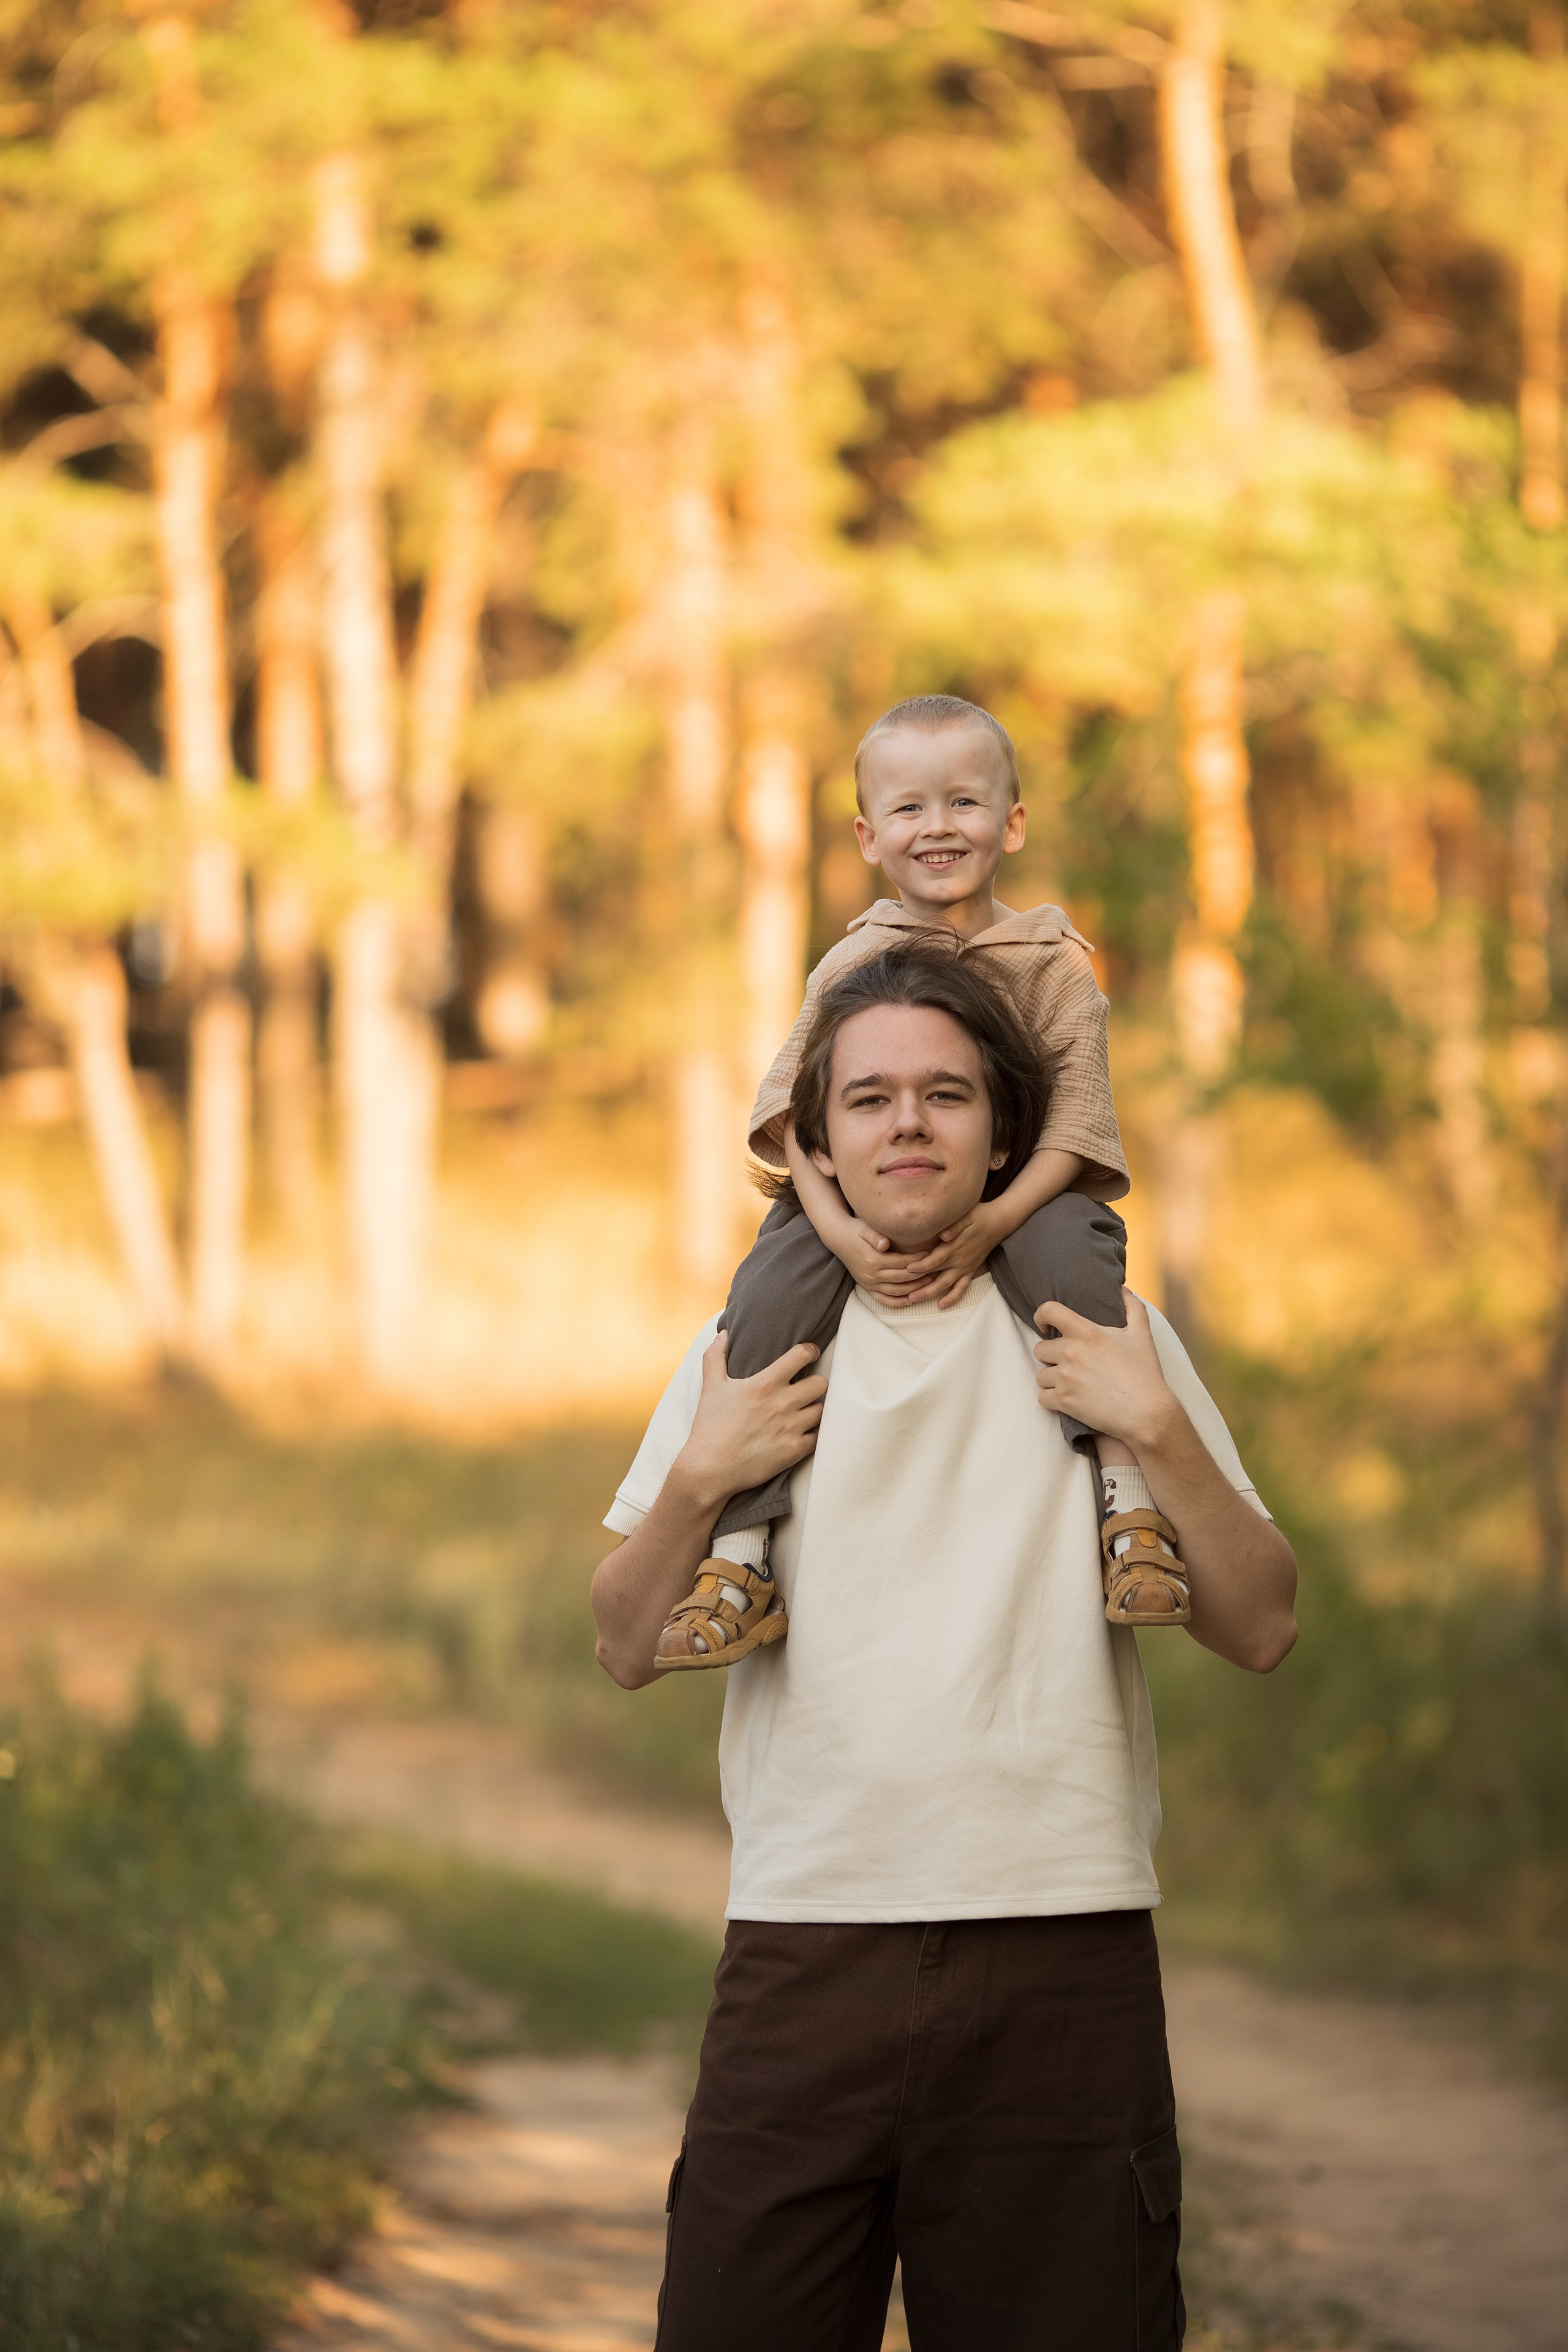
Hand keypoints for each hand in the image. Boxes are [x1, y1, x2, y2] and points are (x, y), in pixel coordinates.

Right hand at [674, 1331, 827, 1509]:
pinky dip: (812, 1434)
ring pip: (822, 1410)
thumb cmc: (710, 1426)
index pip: (801, 1355)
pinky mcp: (795, 1451)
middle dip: (815, 1383)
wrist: (709, 1469)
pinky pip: (818, 1437)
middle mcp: (783, 1403)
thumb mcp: (711, 1387)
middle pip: (821, 1383)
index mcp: (765, 1384)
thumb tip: (723, 1334)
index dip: (810, 1351)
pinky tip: (802, 1433)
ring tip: (805, 1411)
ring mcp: (791, 1428)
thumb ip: (716, 1356)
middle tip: (807, 1388)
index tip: (810, 1353)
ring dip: (814, 1409)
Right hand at [833, 1217, 930, 1303]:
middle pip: (902, 1278)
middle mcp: (871, 1274)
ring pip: (896, 1291)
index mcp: (873, 1259)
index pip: (901, 1262)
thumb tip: (885, 1244)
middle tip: (935, 1271)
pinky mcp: (866, 1287)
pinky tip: (910, 1301)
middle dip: (920, 1276)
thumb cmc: (856, 1231)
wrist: (838, 1238)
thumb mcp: (865, 1229)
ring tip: (928, 1284)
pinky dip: (897, 1303)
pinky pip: (883, 1300)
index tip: (930, 1254)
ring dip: (913, 1290)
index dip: (917, 1259)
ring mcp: (868, 1283)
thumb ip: (876, 1236)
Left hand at [899, 1198, 1005, 1308]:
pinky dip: (952, 1297)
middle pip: (936, 1276)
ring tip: (914, 1299)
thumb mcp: (966, 1216)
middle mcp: (958, 1260)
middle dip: (919, 1285)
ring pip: (945, 1285)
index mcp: (954, 1247)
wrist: (997, 1224)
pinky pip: (962, 1288)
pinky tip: (941, 1305)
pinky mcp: (970, 1271)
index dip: (921, 1265)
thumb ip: (954, 1226)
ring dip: (930, 1294)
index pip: (934, 1259)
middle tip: (904, 1292)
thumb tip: (943, 1235)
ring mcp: (964, 1267)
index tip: (907, 1269)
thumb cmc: (978, 1216)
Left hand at [1032, 1290, 1179, 1450]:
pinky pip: (1042, 1398)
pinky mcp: (1064, 1402)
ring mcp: (1065, 1379)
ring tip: (1070, 1383)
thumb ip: (1133, 1307)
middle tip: (1068, 1363)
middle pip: (1040, 1349)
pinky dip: (1052, 1399)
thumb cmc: (1145, 1373)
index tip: (1045, 1326)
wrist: (1147, 1413)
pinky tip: (1068, 1399)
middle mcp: (1071, 1353)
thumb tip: (1124, 1290)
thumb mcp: (1142, 1335)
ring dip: (1051, 1379)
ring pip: (1040, 1375)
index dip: (1041, 1315)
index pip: (1049, 1311)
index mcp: (1087, 1333)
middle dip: (1051, 1356)